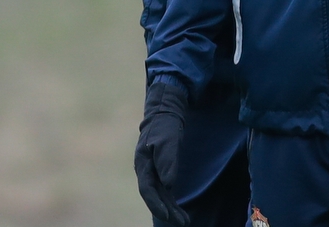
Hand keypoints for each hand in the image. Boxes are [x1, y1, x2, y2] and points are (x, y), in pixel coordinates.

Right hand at [134, 81, 189, 226]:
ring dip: (171, 208)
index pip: (147, 189)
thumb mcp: (167, 139)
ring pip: (160, 194)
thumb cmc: (164, 125)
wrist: (164, 113)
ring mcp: (152, 171)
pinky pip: (164, 189)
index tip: (167, 216)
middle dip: (166, 211)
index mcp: (143, 164)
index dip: (156, 204)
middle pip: (154, 196)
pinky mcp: (160, 170)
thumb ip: (167, 160)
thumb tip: (168, 184)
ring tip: (185, 221)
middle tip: (182, 223)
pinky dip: (171, 200)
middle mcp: (145, 170)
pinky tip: (179, 210)